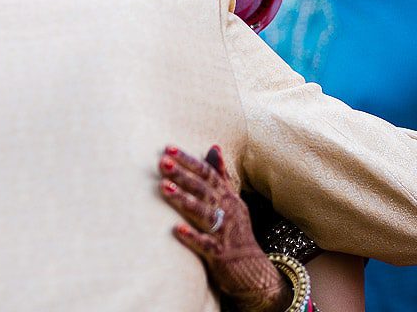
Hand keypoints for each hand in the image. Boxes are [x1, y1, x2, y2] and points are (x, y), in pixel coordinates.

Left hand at [158, 145, 290, 311]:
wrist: (253, 270)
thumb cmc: (236, 232)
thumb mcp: (232, 200)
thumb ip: (221, 175)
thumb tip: (214, 147)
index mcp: (227, 196)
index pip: (207, 173)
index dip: (188, 160)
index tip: (169, 148)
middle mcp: (227, 210)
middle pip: (203, 189)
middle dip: (183, 175)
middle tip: (163, 162)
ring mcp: (224, 232)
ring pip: (203, 212)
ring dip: (184, 200)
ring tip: (164, 188)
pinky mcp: (220, 254)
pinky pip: (205, 244)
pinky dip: (191, 236)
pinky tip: (176, 229)